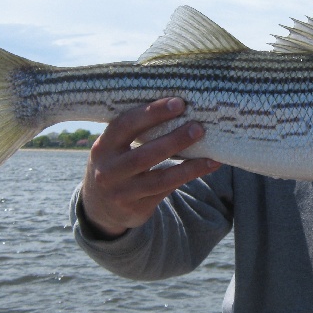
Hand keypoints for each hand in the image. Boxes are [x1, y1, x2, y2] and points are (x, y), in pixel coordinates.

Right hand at [80, 97, 220, 238]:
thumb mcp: (114, 148)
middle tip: (198, 127)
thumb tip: (179, 107)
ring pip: (160, 178)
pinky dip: (189, 177)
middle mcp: (108, 171)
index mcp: (103, 147)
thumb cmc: (116, 164)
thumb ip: (135, 132)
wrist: (100, 207)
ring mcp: (122, 193)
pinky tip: (208, 166)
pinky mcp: (137, 208)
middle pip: (144, 155)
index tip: (178, 103)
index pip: (125, 125)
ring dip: (189, 166)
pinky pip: (168, 190)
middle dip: (174, 140)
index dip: (152, 113)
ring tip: (212, 154)